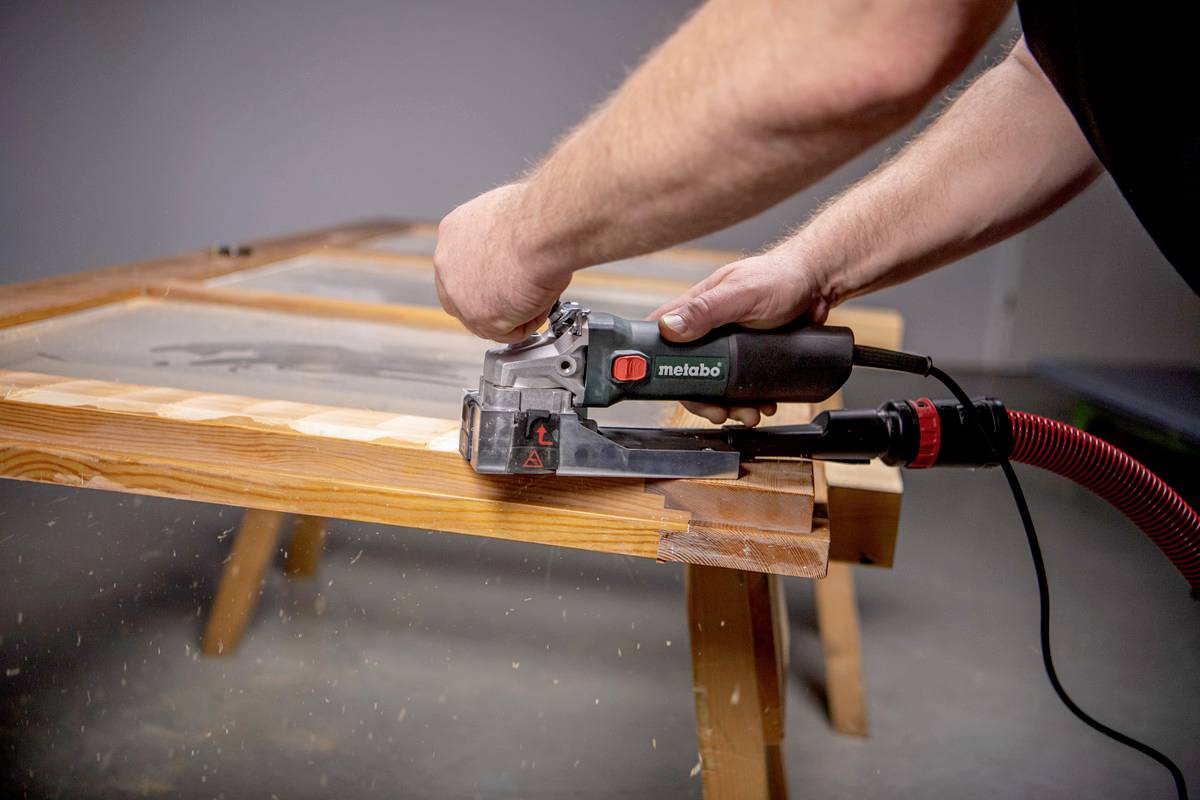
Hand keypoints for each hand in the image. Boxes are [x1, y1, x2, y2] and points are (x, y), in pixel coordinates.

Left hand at [434, 183, 572, 341]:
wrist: (540, 229)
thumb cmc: (536, 217)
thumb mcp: (508, 216)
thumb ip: (500, 240)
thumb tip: (514, 252)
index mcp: (453, 232)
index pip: (462, 266)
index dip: (490, 277)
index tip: (510, 278)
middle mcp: (447, 263)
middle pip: (466, 296)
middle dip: (496, 301)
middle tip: (524, 294)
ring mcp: (458, 293)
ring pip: (487, 317)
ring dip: (515, 312)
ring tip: (539, 291)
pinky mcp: (478, 317)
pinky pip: (508, 331)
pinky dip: (529, 322)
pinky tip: (541, 300)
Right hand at [648, 249, 830, 425]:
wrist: (818, 286)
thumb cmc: (781, 277)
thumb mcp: (741, 294)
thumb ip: (706, 310)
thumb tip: (669, 327)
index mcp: (696, 309)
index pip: (663, 339)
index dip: (662, 366)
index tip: (675, 388)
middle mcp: (708, 329)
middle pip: (691, 372)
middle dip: (704, 398)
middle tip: (718, 411)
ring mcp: (730, 345)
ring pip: (717, 383)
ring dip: (729, 405)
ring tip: (748, 412)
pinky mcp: (750, 356)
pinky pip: (742, 385)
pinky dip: (750, 400)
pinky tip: (762, 404)